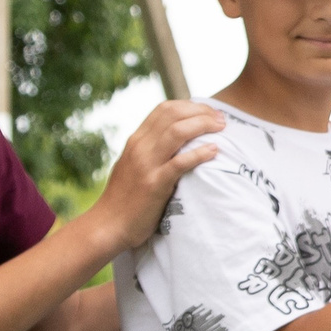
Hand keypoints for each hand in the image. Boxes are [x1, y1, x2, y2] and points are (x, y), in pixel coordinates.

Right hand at [88, 99, 223, 248]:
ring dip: (203, 125)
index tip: (209, 112)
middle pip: (173, 115)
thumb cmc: (125, 198)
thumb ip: (150, 152)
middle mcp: (140, 147)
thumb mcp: (134, 166)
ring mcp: (146, 164)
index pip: (164, 109)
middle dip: (201, 112)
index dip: (190, 106)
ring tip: (221, 129)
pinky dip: (200, 153)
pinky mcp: (154, 184)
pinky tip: (214, 151)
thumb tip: (176, 143)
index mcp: (136, 140)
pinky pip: (180, 162)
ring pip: (177, 132)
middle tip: (221, 119)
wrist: (108, 224)